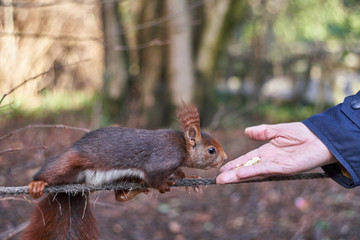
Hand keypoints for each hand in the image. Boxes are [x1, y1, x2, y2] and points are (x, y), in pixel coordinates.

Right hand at [217, 122, 336, 183]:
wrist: (321, 138)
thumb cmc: (302, 133)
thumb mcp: (278, 130)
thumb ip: (262, 131)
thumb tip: (246, 131)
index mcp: (266, 151)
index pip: (246, 159)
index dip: (234, 164)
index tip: (222, 168)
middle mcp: (268, 160)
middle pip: (246, 168)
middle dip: (232, 174)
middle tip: (218, 179)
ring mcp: (275, 165)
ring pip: (252, 172)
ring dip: (237, 176)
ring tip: (223, 180)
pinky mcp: (283, 168)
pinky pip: (264, 170)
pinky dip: (251, 172)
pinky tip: (240, 174)